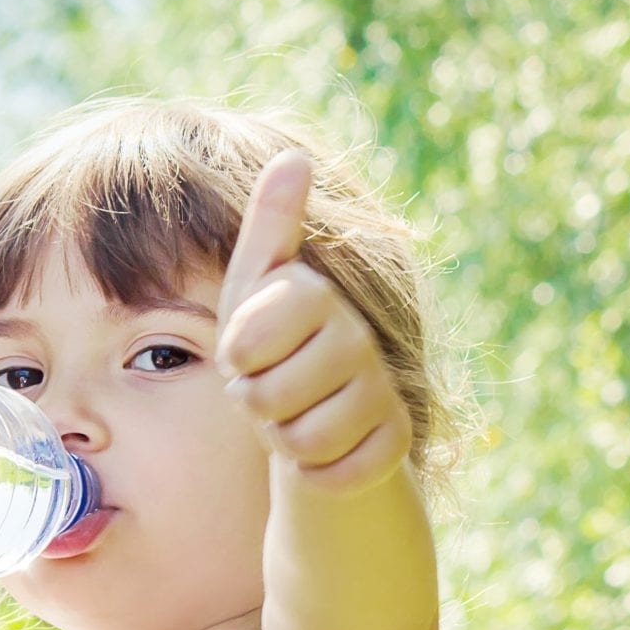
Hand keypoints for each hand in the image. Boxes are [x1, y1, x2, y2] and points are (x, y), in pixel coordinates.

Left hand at [215, 149, 411, 497]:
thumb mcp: (252, 290)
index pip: (246, 338)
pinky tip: (325, 452)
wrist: (317, 422)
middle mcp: (356, 335)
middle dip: (255, 405)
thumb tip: (293, 155)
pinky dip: (318, 473)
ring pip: (303, 439)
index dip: (236, 357)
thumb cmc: (270, 348)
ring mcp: (380, 389)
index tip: (244, 352)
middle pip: (268, 396)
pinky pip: (338, 472)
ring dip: (285, 440)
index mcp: (314, 294)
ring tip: (295, 417)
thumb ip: (268, 227)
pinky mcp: (394, 441)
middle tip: (269, 390)